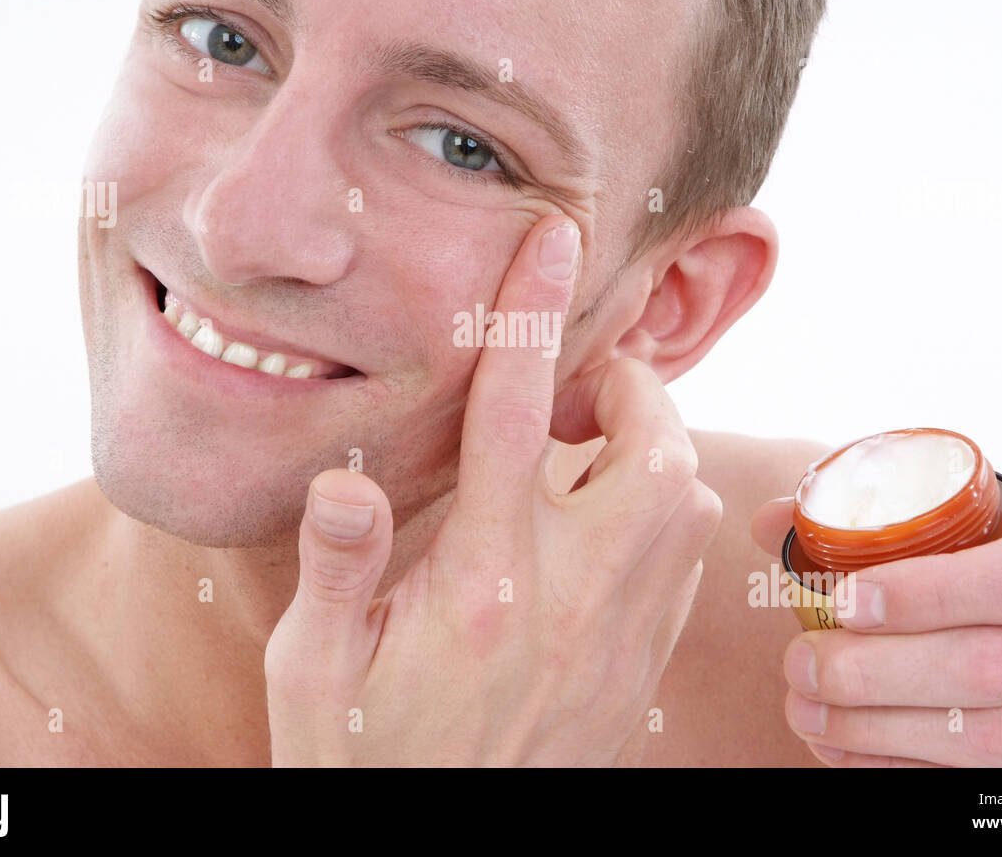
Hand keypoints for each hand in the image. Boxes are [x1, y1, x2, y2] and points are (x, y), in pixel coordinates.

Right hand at [264, 216, 722, 765]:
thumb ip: (334, 568)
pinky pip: (690, 564)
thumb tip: (347, 479)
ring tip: (595, 451)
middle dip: (634, 388)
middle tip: (587, 386)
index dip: (532, 316)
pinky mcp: (642, 669)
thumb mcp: (311, 671)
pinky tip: (611, 524)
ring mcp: (618, 637)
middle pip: (652, 450)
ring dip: (654, 450)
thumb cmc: (361, 762)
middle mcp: (566, 600)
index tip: (552, 239)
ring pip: (687, 502)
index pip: (517, 419)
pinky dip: (668, 513)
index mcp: (479, 586)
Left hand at [750, 497, 1001, 764]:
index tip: (847, 600)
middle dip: (880, 673)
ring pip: (994, 742)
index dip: (930, 593)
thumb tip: (770, 520)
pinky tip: (844, 748)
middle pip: (998, 670)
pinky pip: (990, 784)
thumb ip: (893, 521)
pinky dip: (905, 766)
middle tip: (801, 663)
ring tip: (806, 710)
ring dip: (881, 730)